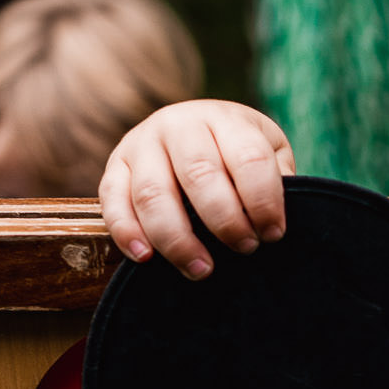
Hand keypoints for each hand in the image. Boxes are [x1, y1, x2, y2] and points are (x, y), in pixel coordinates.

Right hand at [99, 100, 295, 279]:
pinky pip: (113, 202)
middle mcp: (179, 124)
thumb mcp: (266, 151)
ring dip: (178, 239)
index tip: (272, 234)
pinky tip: (146, 258)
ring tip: (201, 269)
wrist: (188, 130)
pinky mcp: (114, 167)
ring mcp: (142, 144)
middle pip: (199, 174)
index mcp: (224, 118)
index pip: (248, 157)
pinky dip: (127, 233)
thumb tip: (275, 219)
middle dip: (225, 221)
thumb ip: (275, 178)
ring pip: (153, 193)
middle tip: (244, 249)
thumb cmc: (233, 152)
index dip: (263, 200)